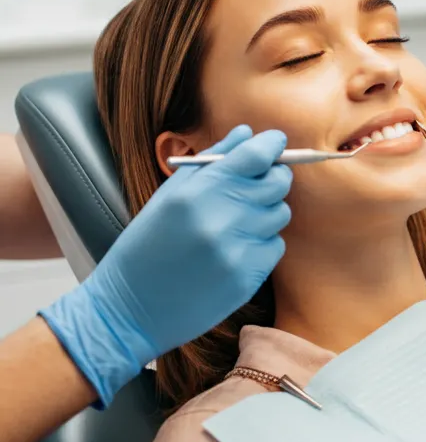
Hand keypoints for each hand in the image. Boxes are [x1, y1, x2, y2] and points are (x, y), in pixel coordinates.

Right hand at [41, 126, 292, 405]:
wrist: (129, 308)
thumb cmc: (146, 247)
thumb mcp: (168, 196)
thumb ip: (211, 161)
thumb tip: (247, 133)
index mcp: (197, 192)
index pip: (255, 156)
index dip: (272, 144)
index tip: (276, 142)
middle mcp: (221, 218)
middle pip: (277, 183)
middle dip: (273, 178)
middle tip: (258, 184)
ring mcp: (237, 250)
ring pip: (280, 215)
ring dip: (266, 213)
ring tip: (236, 223)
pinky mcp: (248, 277)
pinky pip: (275, 246)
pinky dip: (262, 244)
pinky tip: (234, 250)